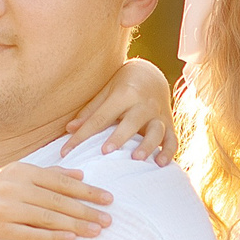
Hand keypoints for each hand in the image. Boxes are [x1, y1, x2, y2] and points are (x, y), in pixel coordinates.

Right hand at [0, 162, 111, 239]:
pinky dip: (51, 238)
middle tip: (109, 220)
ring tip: (96, 231)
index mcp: (21, 170)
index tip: (109, 199)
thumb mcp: (17, 176)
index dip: (87, 190)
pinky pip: (30, 235)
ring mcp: (5, 208)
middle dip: (86, 211)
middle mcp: (12, 187)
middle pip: (58, 201)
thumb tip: (80, 173)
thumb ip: (48, 174)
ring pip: (47, 218)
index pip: (61, 181)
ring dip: (75, 226)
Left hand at [63, 56, 178, 163]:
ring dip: (147, 145)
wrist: (152, 75)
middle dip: (119, 136)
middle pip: (131, 122)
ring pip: (155, 131)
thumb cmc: (122, 86)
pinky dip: (168, 152)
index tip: (66, 151)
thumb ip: (90, 112)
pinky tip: (161, 164)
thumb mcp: (105, 92)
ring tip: (137, 159)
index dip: (82, 135)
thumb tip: (70, 129)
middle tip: (106, 151)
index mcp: (124, 94)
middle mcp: (143, 104)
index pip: (100, 117)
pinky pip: (172, 140)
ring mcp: (158, 115)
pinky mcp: (169, 125)